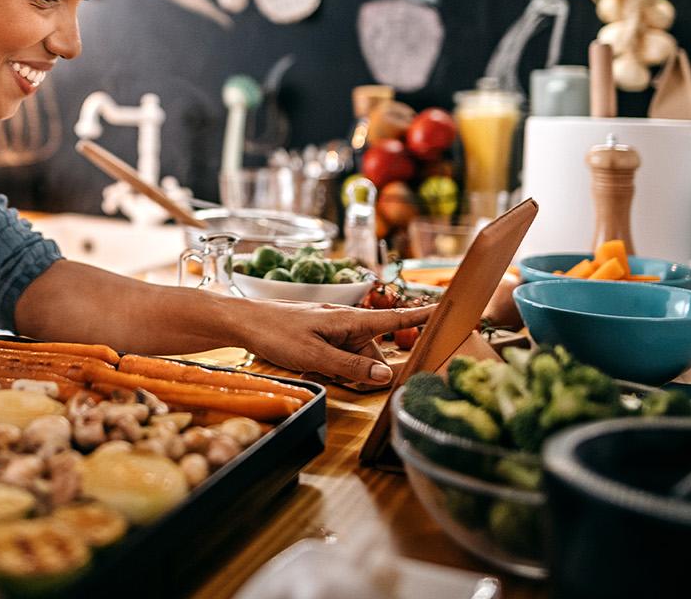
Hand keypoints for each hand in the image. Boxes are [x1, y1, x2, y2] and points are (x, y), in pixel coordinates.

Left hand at [239, 300, 433, 384]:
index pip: (395, 318)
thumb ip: (352, 367)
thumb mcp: (316, 356)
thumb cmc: (276, 333)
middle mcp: (346, 322)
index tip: (448, 311)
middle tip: (339, 378)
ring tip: (312, 369)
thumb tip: (387, 377)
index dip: (422, 317)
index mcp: (351, 320)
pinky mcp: (319, 337)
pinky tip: (307, 368)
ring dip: (342, 372)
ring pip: (353, 359)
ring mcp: (332, 329)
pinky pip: (336, 357)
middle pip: (372, 353)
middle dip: (363, 372)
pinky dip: (328, 367)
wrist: (242, 321)